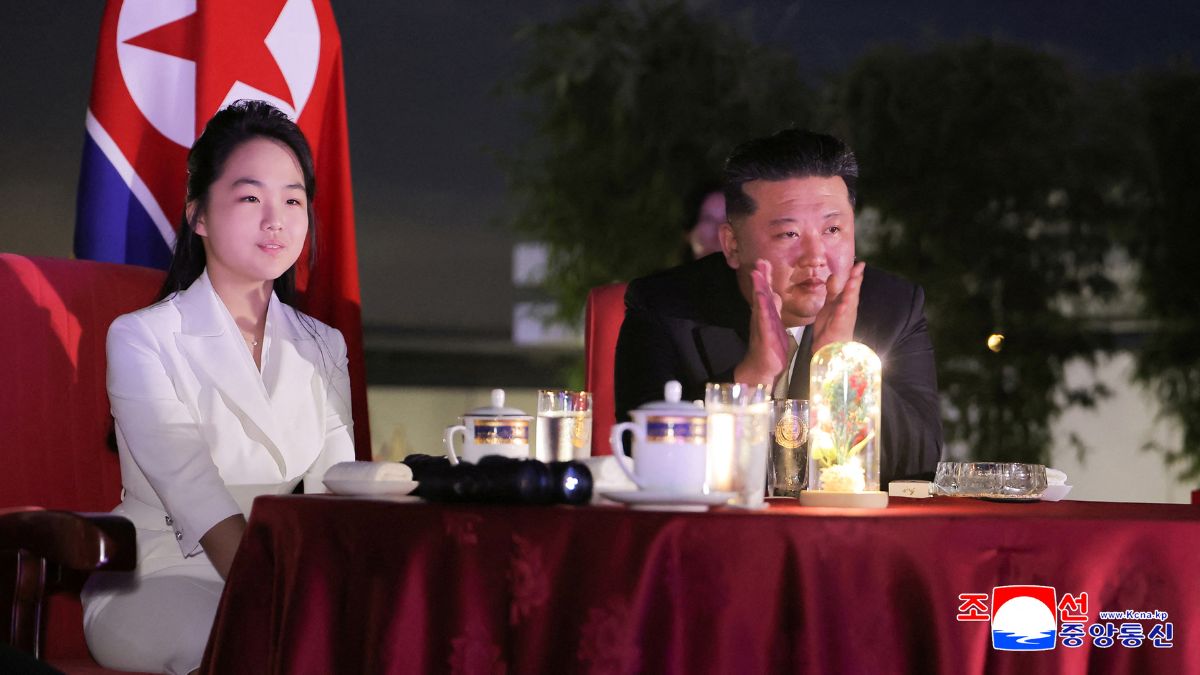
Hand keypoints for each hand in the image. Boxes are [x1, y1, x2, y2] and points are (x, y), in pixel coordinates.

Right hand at [734, 259, 788, 385]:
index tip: (764, 262)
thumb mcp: (775, 324)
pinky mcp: (764, 334)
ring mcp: (761, 324)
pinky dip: (762, 307)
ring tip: (757, 274)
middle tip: (759, 261)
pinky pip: (763, 319)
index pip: (766, 292)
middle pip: (761, 293)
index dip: (765, 277)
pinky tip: (762, 298)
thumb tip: (776, 295)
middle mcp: (761, 316)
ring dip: (759, 288)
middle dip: (760, 277)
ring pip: (760, 303)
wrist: (762, 367)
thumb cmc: (769, 347)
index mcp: (766, 313)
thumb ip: (774, 309)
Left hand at [811, 261, 864, 351]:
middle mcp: (848, 309)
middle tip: (859, 267)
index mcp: (845, 303)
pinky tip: (843, 304)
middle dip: (855, 280)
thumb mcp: (830, 305)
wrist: (828, 349)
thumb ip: (833, 292)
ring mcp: (844, 318)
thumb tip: (834, 276)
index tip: (860, 263)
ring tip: (853, 281)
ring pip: (849, 303)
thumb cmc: (831, 327)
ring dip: (851, 293)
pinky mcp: (838, 327)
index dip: (855, 275)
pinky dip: (842, 311)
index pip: (851, 286)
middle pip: (853, 292)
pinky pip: (840, 318)